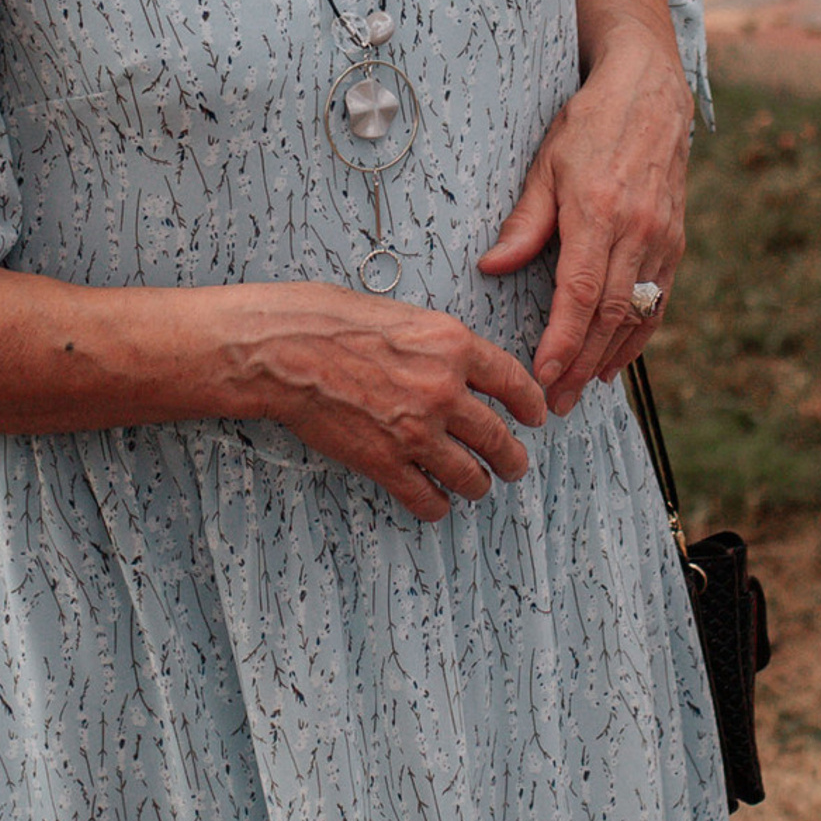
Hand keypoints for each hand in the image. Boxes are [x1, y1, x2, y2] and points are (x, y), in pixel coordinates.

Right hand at [242, 286, 546, 521]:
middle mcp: (444, 390)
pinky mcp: (386, 462)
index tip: (536, 418)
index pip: (514, 383)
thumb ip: (440, 345)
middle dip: (513, 459)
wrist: (284, 350)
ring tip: (477, 485)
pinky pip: (428, 498)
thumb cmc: (331, 322)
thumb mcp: (404, 316)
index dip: (532, 406)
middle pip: (500, 438)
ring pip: (472, 475)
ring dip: (479, 484)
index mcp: (453, 345)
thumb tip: (460, 367)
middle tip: (514, 465)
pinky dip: (437, 505)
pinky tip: (436, 501)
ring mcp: (416, 431)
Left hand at [481, 25, 690, 413]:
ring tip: (578, 391)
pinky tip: (614, 360)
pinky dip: (637, 336)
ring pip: (637, 315)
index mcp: (599, 213)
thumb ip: (524, 223)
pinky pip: (658, 302)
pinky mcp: (677, 242)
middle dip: (580, 364)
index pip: (581, 294)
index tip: (543, 376)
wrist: (651, 93)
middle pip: (610, 316)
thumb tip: (492, 268)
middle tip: (553, 402)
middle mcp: (638, 232)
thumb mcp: (546, 165)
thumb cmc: (590, 125)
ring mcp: (663, 239)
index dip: (564, 342)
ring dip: (608, 359)